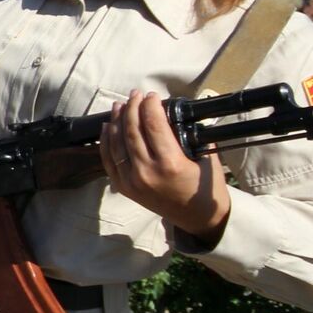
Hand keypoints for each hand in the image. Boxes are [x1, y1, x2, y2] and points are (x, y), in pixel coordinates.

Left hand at [99, 90, 230, 245]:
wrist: (198, 218)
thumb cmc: (206, 187)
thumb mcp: (205, 156)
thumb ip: (188, 134)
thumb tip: (171, 112)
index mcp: (170, 163)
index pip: (153, 124)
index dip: (150, 105)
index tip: (153, 95)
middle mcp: (146, 172)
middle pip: (132, 131)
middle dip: (133, 108)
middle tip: (135, 94)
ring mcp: (132, 181)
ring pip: (117, 143)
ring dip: (117, 121)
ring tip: (120, 105)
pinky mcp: (124, 187)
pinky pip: (109, 160)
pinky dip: (106, 141)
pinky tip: (108, 126)